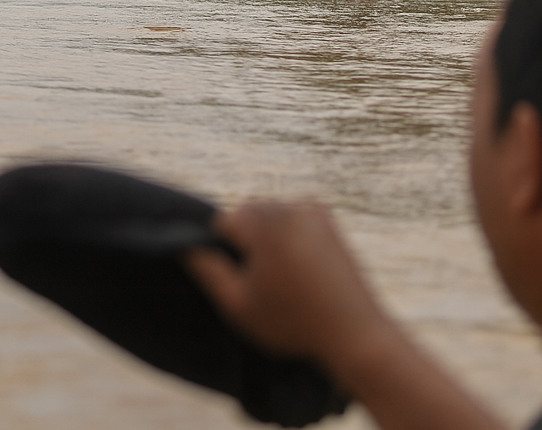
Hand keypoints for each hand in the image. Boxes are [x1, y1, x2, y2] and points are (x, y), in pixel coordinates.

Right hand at [190, 203, 506, 429]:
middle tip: (258, 279)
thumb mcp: (239, 306)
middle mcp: (289, 209)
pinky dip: (288, 232)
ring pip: (270, 213)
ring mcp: (312, 211)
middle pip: (248, 212)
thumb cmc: (293, 323)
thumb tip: (186, 245)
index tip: (239, 278)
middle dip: (245, 238)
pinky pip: (292, 215)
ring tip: (280, 275)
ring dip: (266, 233)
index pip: (224, 222)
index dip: (223, 249)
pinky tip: (297, 266)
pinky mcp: (328, 219)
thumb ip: (208, 271)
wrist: (355, 332)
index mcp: (265, 226)